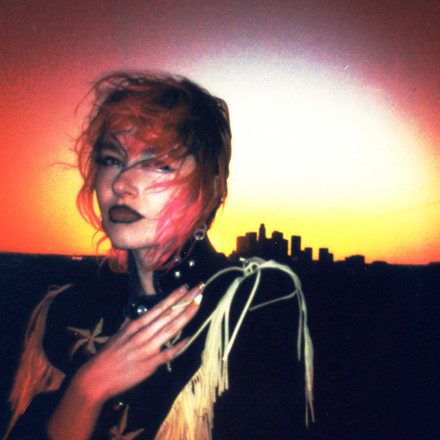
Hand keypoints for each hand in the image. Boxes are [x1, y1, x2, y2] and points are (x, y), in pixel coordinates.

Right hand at [73, 284, 202, 403]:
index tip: (185, 287)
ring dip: (186, 316)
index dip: (174, 297)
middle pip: (168, 314)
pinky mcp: (149, 364)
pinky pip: (168, 354)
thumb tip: (135, 316)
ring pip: (171, 329)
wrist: (95, 378)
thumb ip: (129, 324)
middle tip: (198, 289)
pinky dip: (179, 346)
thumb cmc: (107, 356)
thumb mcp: (118, 335)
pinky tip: (190, 338)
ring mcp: (147, 348)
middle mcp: (143, 334)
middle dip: (185, 301)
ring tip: (198, 304)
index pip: (159, 307)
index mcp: (135, 325)